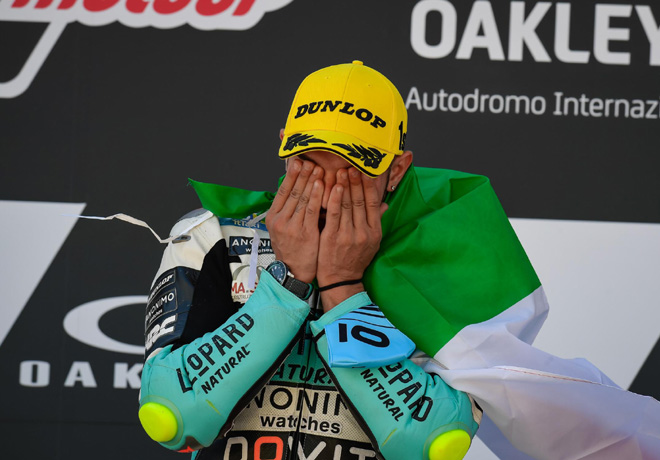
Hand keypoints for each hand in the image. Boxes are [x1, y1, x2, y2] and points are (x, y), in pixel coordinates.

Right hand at [266, 158, 322, 282]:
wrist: (293, 272)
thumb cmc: (292, 248)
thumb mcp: (283, 228)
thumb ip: (289, 209)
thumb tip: (298, 188)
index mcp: (273, 216)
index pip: (283, 190)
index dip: (291, 174)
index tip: (298, 161)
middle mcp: (280, 220)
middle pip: (293, 191)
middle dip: (302, 174)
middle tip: (311, 160)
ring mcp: (292, 226)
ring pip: (302, 198)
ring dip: (311, 180)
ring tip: (318, 167)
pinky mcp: (305, 233)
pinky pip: (312, 210)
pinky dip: (317, 195)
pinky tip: (321, 185)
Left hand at [317, 168, 387, 309]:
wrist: (341, 279)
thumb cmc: (355, 259)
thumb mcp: (371, 243)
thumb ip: (376, 221)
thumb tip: (385, 204)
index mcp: (374, 232)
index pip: (374, 204)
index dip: (369, 186)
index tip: (366, 172)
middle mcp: (364, 233)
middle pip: (361, 202)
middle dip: (356, 182)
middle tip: (352, 165)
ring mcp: (348, 236)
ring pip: (347, 205)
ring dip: (345, 186)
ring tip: (342, 171)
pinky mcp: (332, 238)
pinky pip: (334, 214)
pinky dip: (334, 199)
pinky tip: (334, 187)